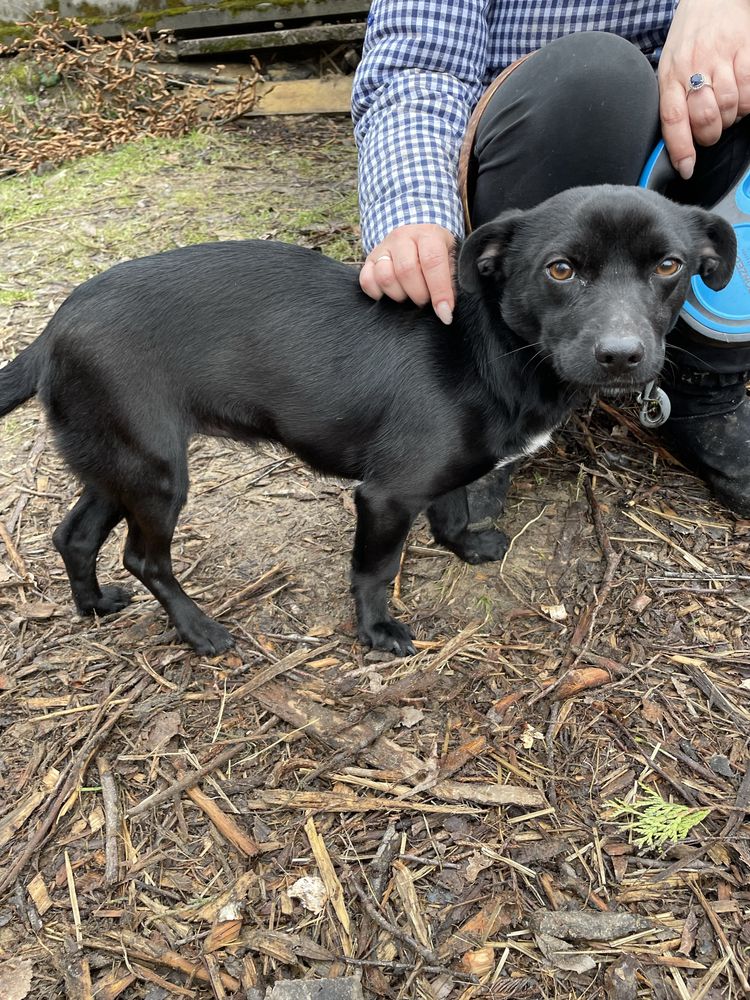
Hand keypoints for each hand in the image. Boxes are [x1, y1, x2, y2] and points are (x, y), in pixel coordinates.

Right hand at [359, 223, 455, 323]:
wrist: (416, 237)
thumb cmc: (437, 253)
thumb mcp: (451, 259)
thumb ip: (451, 281)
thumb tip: (446, 309)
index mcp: (428, 234)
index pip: (433, 261)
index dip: (440, 291)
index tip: (445, 313)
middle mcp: (403, 237)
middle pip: (406, 270)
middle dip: (419, 295)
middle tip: (425, 301)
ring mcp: (383, 248)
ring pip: (385, 277)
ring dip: (399, 295)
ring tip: (408, 296)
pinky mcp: (369, 259)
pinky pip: (367, 281)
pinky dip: (377, 293)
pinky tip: (390, 294)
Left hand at [658, 0, 749, 178]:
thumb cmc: (689, 39)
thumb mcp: (669, 67)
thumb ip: (673, 100)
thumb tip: (677, 142)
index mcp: (670, 76)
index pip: (673, 120)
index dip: (681, 149)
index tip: (687, 168)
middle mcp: (693, 67)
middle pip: (705, 118)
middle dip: (710, 135)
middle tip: (711, 129)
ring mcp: (721, 57)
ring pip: (730, 107)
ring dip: (731, 116)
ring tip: (726, 106)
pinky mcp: (745, 49)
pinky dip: (748, 102)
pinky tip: (742, 96)